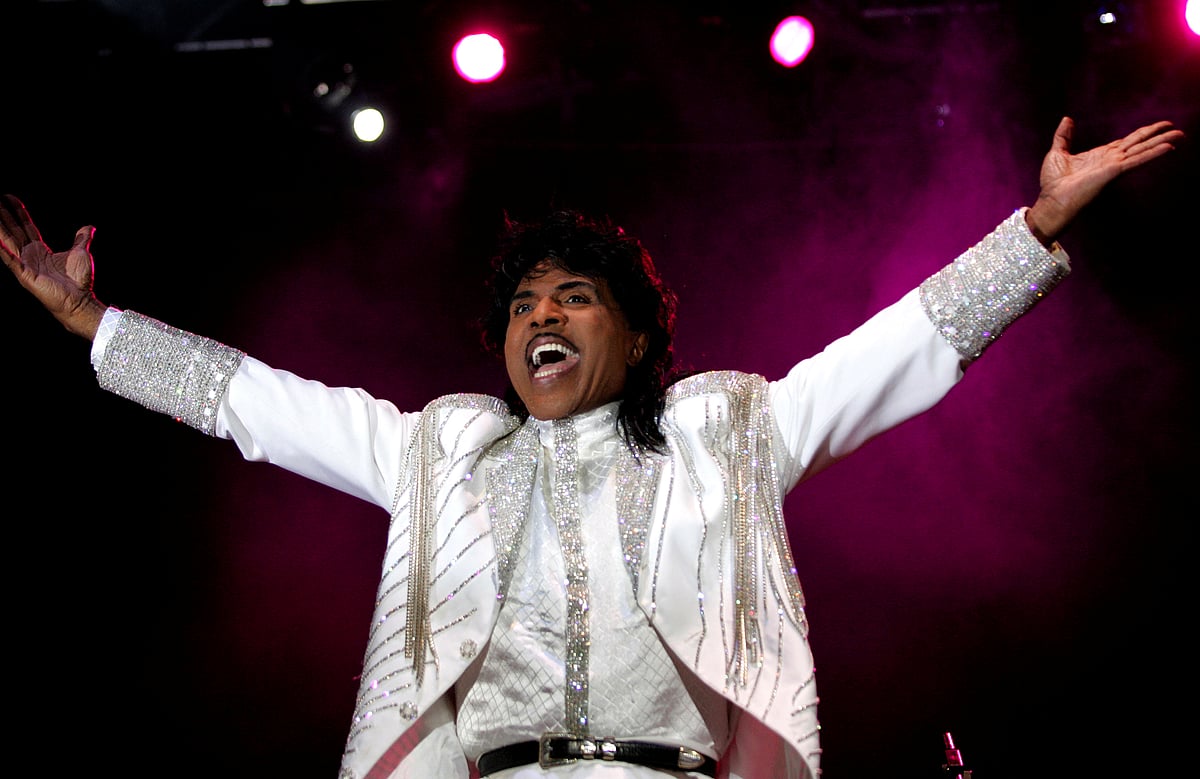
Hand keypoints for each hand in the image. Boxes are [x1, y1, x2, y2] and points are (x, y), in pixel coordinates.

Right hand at [0, 194, 105, 339]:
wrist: (80, 301)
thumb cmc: (78, 280)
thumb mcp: (80, 253)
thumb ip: (82, 239)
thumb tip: (88, 227)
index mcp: (39, 250)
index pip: (25, 226)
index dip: (17, 212)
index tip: (8, 197)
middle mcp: (29, 255)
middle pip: (13, 231)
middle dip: (3, 215)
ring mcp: (25, 265)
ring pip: (8, 242)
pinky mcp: (25, 275)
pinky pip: (12, 260)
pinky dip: (4, 251)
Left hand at [1025, 117, 1184, 245]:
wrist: (1052, 201)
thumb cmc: (1053, 183)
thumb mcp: (1057, 152)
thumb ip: (1064, 136)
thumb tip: (1067, 119)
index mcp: (1102, 155)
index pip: (1128, 142)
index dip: (1144, 134)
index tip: (1160, 127)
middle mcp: (1112, 160)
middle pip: (1140, 144)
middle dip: (1158, 136)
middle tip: (1178, 129)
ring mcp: (1114, 166)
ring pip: (1142, 150)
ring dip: (1162, 143)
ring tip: (1180, 135)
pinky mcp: (1113, 172)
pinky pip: (1137, 160)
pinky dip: (1153, 153)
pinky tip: (1168, 148)